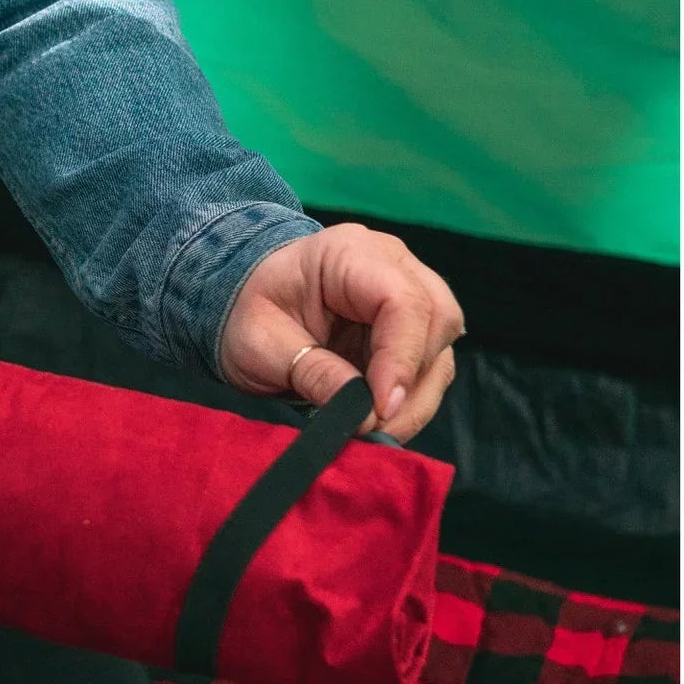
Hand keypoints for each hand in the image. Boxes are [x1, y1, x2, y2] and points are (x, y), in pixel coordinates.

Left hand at [218, 226, 464, 442]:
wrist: (243, 302)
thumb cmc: (248, 312)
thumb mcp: (261, 343)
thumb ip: (312, 371)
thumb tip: (364, 412)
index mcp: (350, 253)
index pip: (403, 300)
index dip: (400, 358)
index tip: (380, 409)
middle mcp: (392, 265)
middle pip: (438, 318)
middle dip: (413, 380)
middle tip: (376, 424)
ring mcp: (407, 293)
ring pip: (441, 346)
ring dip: (416, 397)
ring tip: (375, 429)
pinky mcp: (409, 327)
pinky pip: (430, 364)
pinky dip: (411, 398)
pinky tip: (379, 418)